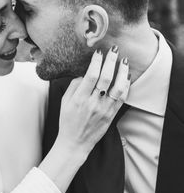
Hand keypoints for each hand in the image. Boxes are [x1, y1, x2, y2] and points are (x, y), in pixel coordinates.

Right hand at [39, 47, 129, 192]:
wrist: (75, 142)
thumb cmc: (67, 120)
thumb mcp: (65, 101)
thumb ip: (74, 85)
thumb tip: (85, 73)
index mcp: (79, 98)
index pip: (91, 76)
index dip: (96, 62)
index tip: (98, 52)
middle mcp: (93, 103)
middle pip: (105, 78)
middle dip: (111, 61)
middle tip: (114, 50)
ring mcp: (104, 110)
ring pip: (118, 88)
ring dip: (122, 72)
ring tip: (124, 61)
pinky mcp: (111, 115)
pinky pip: (122, 99)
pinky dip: (126, 86)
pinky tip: (127, 77)